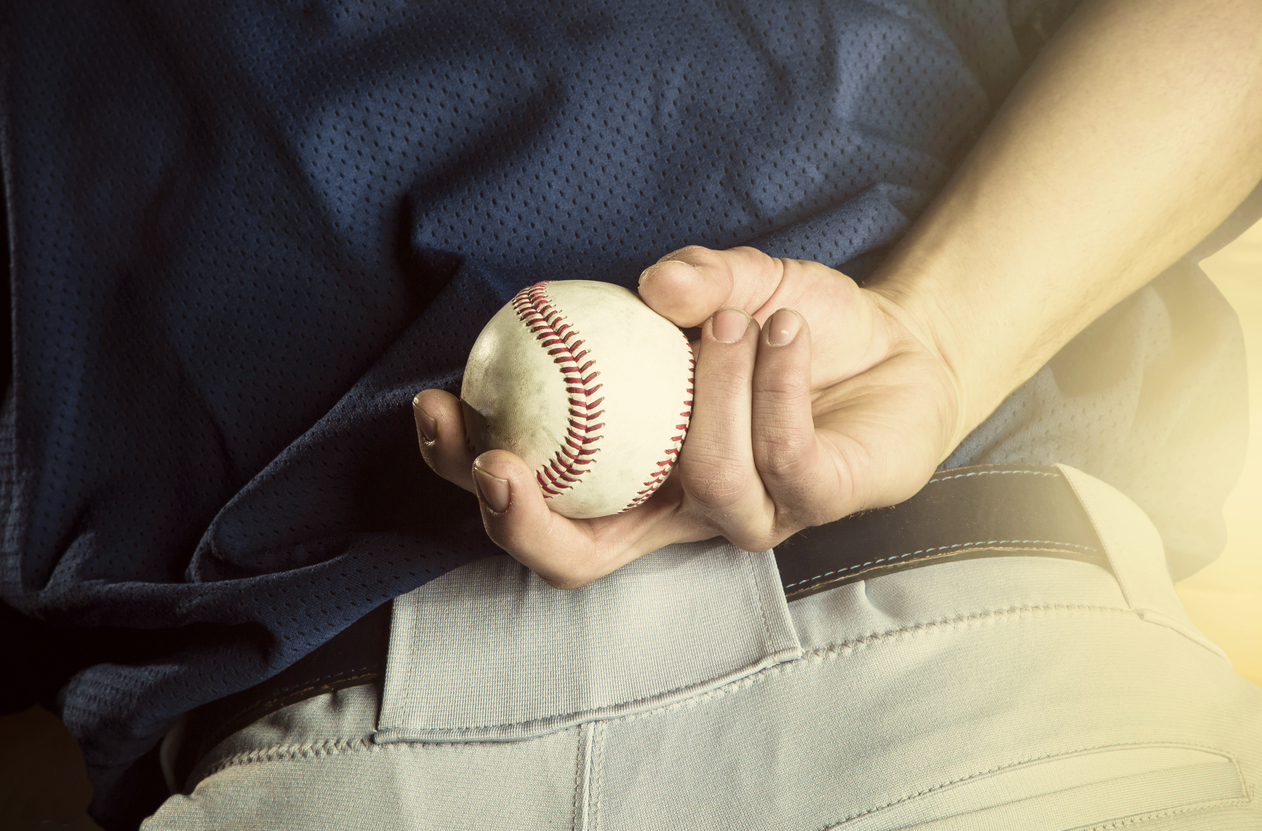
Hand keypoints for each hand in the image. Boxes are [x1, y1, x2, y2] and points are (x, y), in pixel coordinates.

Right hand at [413, 246, 964, 587]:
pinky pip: (780, 456)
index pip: (533, 501)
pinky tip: (783, 328)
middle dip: (518, 522)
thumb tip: (649, 282)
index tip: (437, 406)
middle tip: (499, 460)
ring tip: (727, 318)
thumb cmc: (797, 328)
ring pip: (702, 482)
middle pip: (577, 559)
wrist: (897, 344)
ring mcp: (749, 515)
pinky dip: (771, 381)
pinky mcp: (819, 504)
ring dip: (705, 390)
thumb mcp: (737, 284)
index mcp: (631, 472)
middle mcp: (678, 509)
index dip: (470, 472)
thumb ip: (696, 276)